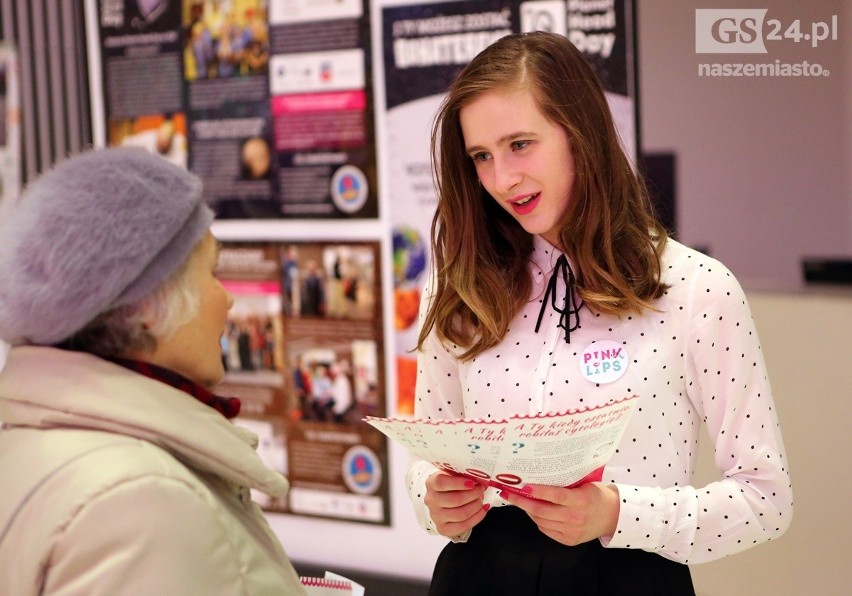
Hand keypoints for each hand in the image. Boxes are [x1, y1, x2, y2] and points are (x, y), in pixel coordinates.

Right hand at [424, 472, 488, 537]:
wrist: (441, 503)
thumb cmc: (450, 486)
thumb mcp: (451, 476)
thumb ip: (461, 475)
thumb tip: (480, 478)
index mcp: (431, 484)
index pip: (441, 483)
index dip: (458, 483)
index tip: (472, 482)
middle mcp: (431, 501)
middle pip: (455, 499)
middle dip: (473, 494)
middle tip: (482, 489)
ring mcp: (436, 516)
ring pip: (461, 514)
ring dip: (476, 506)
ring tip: (481, 499)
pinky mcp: (443, 529)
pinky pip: (463, 526)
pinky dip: (477, 517)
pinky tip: (483, 509)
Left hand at [499, 483, 619, 545]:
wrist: (612, 516)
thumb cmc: (595, 495)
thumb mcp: (584, 485)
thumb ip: (565, 484)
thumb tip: (538, 476)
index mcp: (580, 500)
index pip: (555, 495)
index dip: (538, 491)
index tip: (523, 486)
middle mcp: (575, 517)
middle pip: (541, 510)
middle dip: (522, 502)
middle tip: (509, 494)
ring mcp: (571, 531)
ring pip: (540, 521)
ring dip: (528, 511)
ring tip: (521, 501)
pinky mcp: (568, 540)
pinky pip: (546, 529)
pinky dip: (538, 520)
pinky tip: (536, 512)